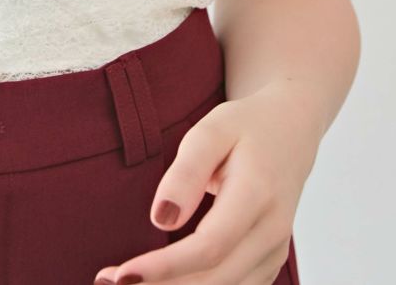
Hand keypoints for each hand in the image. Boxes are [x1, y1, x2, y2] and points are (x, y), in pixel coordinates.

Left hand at [93, 82, 321, 283]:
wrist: (290, 131)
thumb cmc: (245, 126)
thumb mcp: (213, 129)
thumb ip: (186, 171)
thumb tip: (161, 220)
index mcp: (257, 194)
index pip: (209, 246)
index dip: (165, 267)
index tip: (122, 275)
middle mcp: (272, 232)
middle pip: (214, 278)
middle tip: (105, 281)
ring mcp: (274, 252)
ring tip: (122, 282)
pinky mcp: (268, 263)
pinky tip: (161, 282)